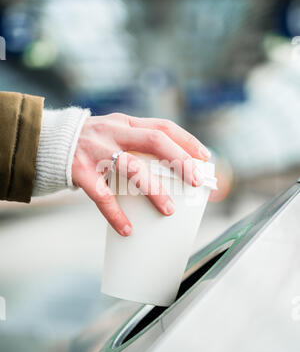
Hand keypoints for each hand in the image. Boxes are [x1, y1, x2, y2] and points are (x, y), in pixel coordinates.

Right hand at [72, 113, 209, 235]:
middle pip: (154, 141)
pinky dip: (116, 214)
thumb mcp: (113, 132)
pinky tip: (127, 229)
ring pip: (132, 168)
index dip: (186, 140)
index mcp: (125, 123)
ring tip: (169, 210)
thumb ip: (136, 142)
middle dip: (179, 160)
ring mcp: (97, 151)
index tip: (205, 156)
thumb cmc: (88, 141)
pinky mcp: (80, 172)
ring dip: (154, 190)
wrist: (46, 141)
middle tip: (196, 181)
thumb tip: (169, 168)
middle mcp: (113, 133)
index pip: (162, 126)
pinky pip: (102, 196)